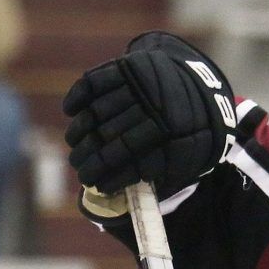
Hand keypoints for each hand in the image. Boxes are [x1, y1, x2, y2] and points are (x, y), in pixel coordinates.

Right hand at [63, 31, 236, 197]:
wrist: (198, 87)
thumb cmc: (189, 134)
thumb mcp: (187, 160)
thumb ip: (163, 178)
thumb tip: (132, 202)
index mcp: (174, 140)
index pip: (133, 163)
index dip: (111, 176)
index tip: (95, 185)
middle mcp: (158, 113)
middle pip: (112, 138)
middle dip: (91, 157)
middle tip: (79, 167)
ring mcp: (142, 87)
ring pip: (99, 111)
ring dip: (81, 130)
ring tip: (73, 144)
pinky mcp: (131, 67)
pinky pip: (95, 81)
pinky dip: (78, 96)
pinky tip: (70, 111)